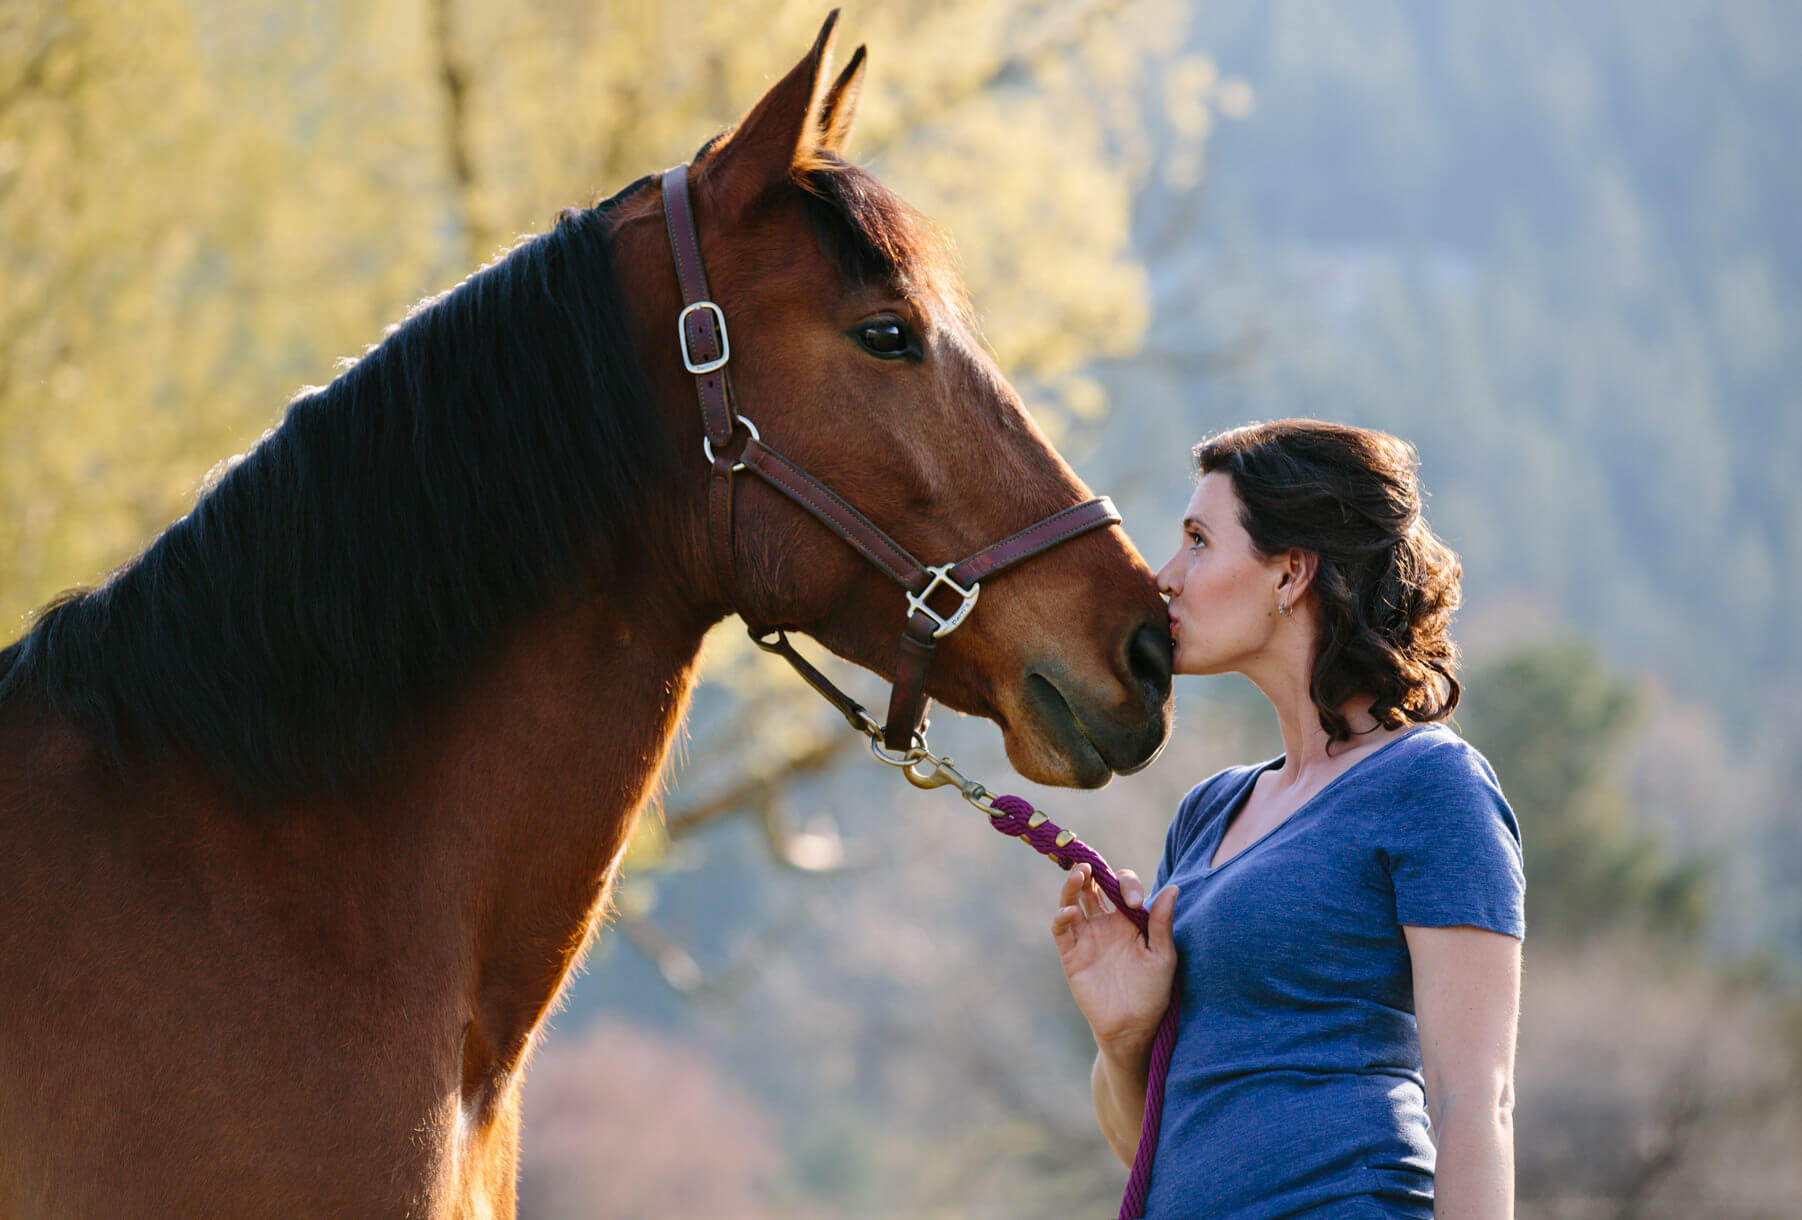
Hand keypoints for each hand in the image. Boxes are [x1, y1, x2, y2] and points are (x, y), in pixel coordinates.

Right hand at [1051, 863, 1178, 1061]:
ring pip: (1073, 901)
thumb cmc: (1153, 993)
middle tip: (1090, 865)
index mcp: (1130, 920)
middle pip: (1093, 887)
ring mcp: (1087, 938)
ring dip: (1073, 885)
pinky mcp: (1071, 954)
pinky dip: (1061, 917)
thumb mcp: (1163, 956)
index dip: (1125, 884)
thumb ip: (1162, 923)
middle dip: (1091, 872)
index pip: (1122, 886)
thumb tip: (1173, 887)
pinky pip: (1061, 930)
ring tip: (1079, 873)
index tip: (1134, 902)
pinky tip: (1069, 912)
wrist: (1133, 1027)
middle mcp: (1106, 924)